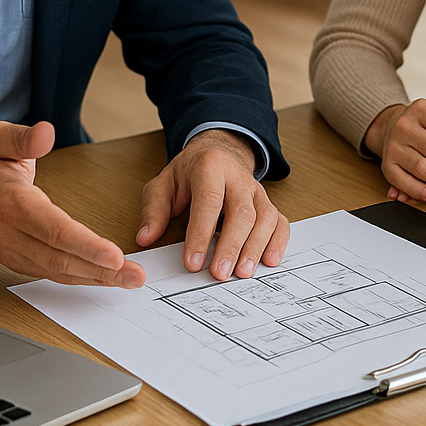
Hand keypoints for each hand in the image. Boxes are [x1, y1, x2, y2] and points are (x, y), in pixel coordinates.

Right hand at [0, 121, 144, 287]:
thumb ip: (23, 138)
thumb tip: (46, 132)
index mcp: (13, 204)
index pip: (55, 230)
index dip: (86, 246)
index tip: (115, 256)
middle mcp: (14, 235)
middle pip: (62, 259)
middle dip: (102, 271)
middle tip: (136, 276)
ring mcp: (14, 252)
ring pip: (58, 272)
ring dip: (95, 280)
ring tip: (128, 281)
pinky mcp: (17, 261)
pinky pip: (50, 273)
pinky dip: (78, 279)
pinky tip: (102, 279)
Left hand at [136, 129, 289, 280]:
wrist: (220, 151)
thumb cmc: (191, 172)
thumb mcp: (165, 182)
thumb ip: (154, 209)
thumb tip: (145, 237)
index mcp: (210, 168)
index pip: (208, 202)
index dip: (201, 234)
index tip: (192, 263)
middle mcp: (239, 178)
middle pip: (241, 212)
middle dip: (231, 245)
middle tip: (220, 274)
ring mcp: (257, 191)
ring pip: (265, 218)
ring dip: (255, 247)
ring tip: (242, 273)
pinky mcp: (268, 203)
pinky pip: (280, 222)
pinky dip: (278, 242)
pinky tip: (269, 261)